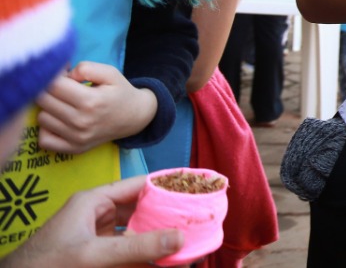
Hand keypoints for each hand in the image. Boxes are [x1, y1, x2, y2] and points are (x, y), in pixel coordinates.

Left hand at [4, 176, 183, 267]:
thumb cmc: (47, 265)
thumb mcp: (93, 254)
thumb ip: (136, 247)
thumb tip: (179, 238)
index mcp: (94, 201)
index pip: (139, 185)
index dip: (168, 184)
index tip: (196, 185)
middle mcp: (99, 216)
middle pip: (143, 208)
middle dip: (170, 213)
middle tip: (199, 215)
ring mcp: (99, 238)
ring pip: (139, 231)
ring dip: (161, 236)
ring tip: (190, 236)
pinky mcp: (99, 256)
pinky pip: (131, 252)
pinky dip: (149, 255)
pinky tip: (167, 260)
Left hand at [36, 63, 157, 152]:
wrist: (135, 117)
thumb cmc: (120, 92)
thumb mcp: (110, 72)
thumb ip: (86, 68)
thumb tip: (65, 75)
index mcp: (91, 101)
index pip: (53, 85)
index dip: (54, 75)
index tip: (63, 74)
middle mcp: (81, 121)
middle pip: (44, 101)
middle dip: (49, 90)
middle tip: (62, 88)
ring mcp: (76, 138)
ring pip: (42, 118)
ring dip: (49, 108)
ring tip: (63, 104)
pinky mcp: (73, 149)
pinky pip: (44, 140)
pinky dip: (47, 129)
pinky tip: (59, 120)